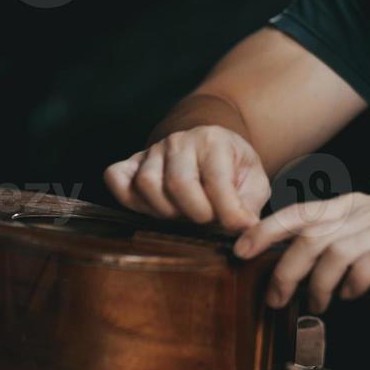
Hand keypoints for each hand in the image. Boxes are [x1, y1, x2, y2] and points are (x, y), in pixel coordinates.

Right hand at [103, 125, 269, 230]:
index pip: (216, 179)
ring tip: (182, 214)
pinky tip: (153, 207)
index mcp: (214, 141)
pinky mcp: (131, 162)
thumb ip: (251, 202)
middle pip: (178, 183)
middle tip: (207, 219)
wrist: (208, 146)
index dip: (227, 210)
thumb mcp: (253, 180)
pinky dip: (129, 199)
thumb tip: (245, 228)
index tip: (237, 228)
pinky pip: (116, 178)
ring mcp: (152, 151)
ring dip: (165, 211)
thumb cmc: (231, 168)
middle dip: (196, 212)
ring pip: (147, 184)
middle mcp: (180, 141)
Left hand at [232, 193, 369, 311]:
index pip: (300, 213)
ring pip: (337, 250)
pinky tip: (352, 295)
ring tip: (317, 306)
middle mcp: (366, 211)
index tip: (241, 250)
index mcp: (352, 206)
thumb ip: (337, 239)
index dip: (266, 230)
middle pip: (311, 236)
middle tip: (275, 299)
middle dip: (285, 269)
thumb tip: (290, 263)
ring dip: (319, 283)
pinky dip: (356, 280)